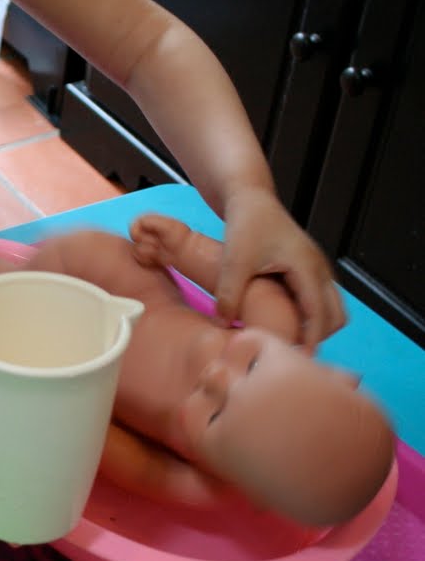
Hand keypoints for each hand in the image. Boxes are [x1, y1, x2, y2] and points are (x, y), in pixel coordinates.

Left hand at [216, 187, 343, 347]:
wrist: (251, 199)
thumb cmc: (246, 224)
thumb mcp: (234, 259)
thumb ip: (229, 292)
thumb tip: (224, 323)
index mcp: (306, 267)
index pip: (320, 312)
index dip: (313, 339)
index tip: (301, 361)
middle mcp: (319, 269)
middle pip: (336, 315)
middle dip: (320, 336)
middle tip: (293, 355)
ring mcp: (317, 270)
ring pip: (331, 309)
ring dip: (317, 326)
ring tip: (289, 342)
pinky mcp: (309, 270)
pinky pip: (321, 300)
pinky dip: (312, 316)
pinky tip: (287, 324)